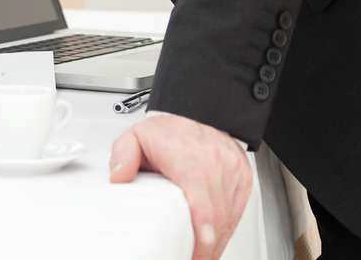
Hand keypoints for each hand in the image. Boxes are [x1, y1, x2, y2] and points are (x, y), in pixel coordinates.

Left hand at [109, 113, 250, 259]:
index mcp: (185, 152)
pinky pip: (237, 211)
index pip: (199, 186)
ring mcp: (231, 170)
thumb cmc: (168, 131)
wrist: (198, 114)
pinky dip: (225, 229)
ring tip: (199, 253)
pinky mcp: (242, 178)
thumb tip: (118, 176)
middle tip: (191, 257)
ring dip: (216, 240)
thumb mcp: (135, 136)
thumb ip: (122, 156)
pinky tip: (212, 240)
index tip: (203, 240)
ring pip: (229, 215)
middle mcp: (213, 159)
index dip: (203, 217)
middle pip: (217, 210)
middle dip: (207, 243)